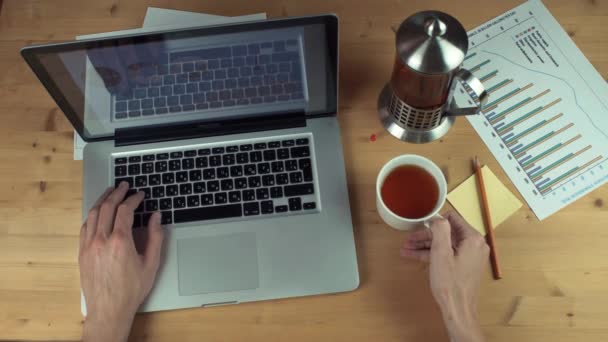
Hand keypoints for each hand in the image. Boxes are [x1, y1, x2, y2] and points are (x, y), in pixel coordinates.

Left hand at [79, 182, 164, 341]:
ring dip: (102, 200)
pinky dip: (92, 214)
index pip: (125, 210)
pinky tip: (97, 212)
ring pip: (93, 214)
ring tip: (110, 192)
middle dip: (117, 193)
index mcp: (120, 241)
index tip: (140, 195)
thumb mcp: (151, 263)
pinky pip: (85, 226)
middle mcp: (101, 240)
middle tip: (125, 186)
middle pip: (107, 207)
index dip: (134, 198)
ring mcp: (89, 245)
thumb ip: (155, 237)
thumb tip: (156, 218)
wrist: (108, 310)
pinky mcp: (82, 252)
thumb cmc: (131, 290)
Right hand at [400, 211, 487, 341]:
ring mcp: (470, 255)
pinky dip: (432, 254)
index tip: (419, 225)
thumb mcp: (441, 253)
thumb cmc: (450, 283)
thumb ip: (440, 230)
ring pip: (445, 244)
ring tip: (406, 248)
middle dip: (426, 236)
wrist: (458, 309)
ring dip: (425, 245)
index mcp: (473, 238)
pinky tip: (414, 255)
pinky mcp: (464, 265)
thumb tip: (437, 217)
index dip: (434, 221)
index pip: (452, 218)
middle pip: (447, 232)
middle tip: (408, 239)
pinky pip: (447, 254)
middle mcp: (475, 245)